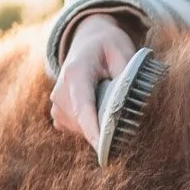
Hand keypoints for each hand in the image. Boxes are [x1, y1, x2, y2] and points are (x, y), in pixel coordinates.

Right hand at [51, 12, 143, 150]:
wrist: (88, 40)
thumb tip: (133, 100)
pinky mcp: (58, 113)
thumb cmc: (108, 45)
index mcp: (76, 73)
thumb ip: (127, 76)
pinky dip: (90, 124)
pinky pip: (76, 129)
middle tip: (125, 107)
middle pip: (84, 123)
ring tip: (108, 100)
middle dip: (106, 125)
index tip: (103, 149)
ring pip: (81, 129)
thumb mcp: (123, 51)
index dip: (93, 129)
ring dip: (99, 124)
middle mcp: (60, 91)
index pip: (84, 107)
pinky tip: (98, 107)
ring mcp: (56, 104)